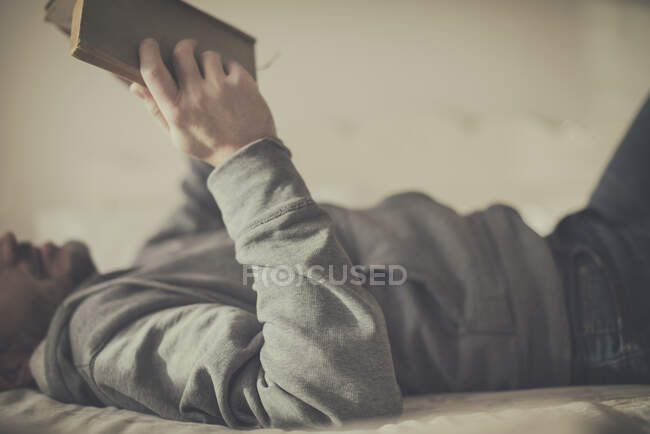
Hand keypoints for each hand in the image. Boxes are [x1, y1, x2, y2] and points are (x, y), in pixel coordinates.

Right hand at [131, 38, 276, 166]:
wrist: (248, 153)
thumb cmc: (209, 144)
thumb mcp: (177, 135)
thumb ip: (156, 110)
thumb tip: (136, 85)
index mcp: (177, 110)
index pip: (153, 72)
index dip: (148, 52)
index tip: (149, 44)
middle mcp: (197, 96)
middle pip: (181, 52)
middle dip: (183, 47)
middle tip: (188, 51)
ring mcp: (221, 88)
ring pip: (207, 55)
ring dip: (208, 62)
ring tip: (214, 80)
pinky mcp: (242, 83)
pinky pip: (229, 62)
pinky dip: (229, 70)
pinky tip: (232, 87)